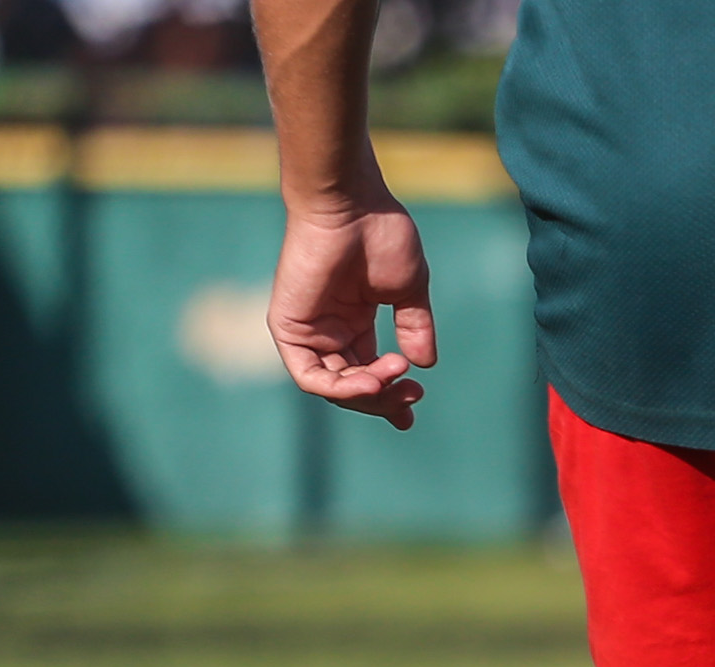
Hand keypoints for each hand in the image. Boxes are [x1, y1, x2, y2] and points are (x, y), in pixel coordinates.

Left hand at [271, 194, 437, 429]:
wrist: (350, 205)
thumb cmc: (380, 235)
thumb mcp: (407, 291)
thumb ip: (415, 327)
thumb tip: (425, 365)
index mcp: (353, 322)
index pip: (368, 372)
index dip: (390, 397)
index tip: (411, 414)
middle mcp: (328, 330)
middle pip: (352, 385)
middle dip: (383, 397)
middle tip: (412, 393)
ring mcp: (307, 330)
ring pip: (332, 387)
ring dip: (366, 393)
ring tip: (393, 379)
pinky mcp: (288, 327)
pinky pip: (308, 376)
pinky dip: (338, 387)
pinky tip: (369, 380)